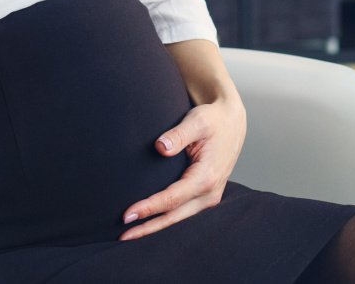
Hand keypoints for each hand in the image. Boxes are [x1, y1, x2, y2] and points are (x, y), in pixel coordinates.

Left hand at [119, 95, 246, 240]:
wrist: (232, 122)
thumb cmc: (213, 120)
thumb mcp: (198, 121)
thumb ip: (179, 134)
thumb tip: (160, 147)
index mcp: (207, 176)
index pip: (172, 199)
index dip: (149, 208)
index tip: (127, 215)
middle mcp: (211, 192)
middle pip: (174, 217)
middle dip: (147, 227)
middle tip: (121, 235)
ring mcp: (210, 196)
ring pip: (179, 219)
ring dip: (155, 227)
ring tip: (130, 235)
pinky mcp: (206, 196)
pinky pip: (184, 213)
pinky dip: (166, 220)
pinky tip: (148, 223)